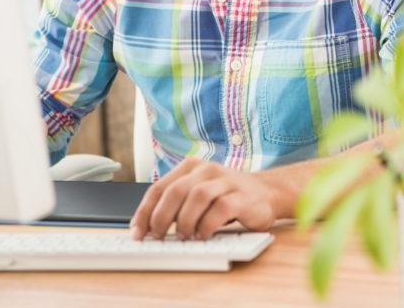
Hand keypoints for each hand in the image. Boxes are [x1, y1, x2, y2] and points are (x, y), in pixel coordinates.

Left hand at [129, 158, 282, 240]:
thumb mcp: (198, 195)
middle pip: (175, 191)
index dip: (145, 211)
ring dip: (185, 221)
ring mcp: (226, 181)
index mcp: (191, 167)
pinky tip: (203, 234)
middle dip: (161, 217)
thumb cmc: (227, 197)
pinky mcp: (242, 196)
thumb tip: (149, 228)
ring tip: (184, 236)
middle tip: (158, 236)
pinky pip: (220, 210)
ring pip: (197, 197)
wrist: (266, 193)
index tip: (137, 232)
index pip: (159, 187)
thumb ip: (176, 205)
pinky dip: (207, 225)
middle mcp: (207, 170)